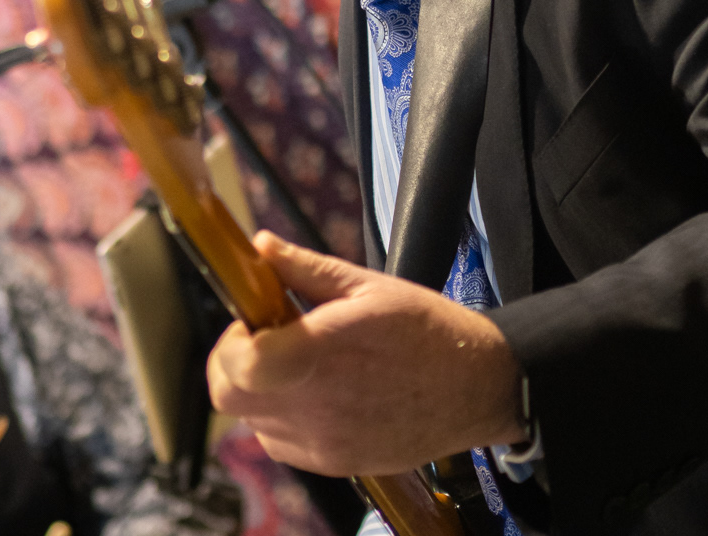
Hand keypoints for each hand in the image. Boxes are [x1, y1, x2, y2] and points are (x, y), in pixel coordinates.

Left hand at [207, 231, 525, 476]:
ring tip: (298, 361)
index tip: (249, 317)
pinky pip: (279, 441)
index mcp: (324, 352)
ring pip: (251, 420)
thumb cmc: (425, 329)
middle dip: (233, 363)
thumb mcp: (366, 285)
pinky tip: (315, 389)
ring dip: (258, 388)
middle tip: (264, 336)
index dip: (230, 339)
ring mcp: (325, 442)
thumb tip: (261, 245)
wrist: (477, 387)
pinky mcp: (335, 463)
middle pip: (230, 396)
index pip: (239, 364)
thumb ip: (304, 268)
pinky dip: (281, 415)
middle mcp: (318, 405)